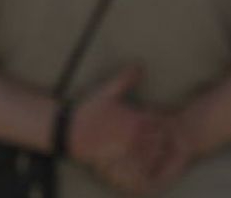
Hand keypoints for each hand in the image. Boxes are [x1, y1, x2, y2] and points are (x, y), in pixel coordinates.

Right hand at [71, 68, 186, 193]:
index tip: (153, 119)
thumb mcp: (108, 92)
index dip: (159, 120)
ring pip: (151, 154)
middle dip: (158, 135)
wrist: (70, 132)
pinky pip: (138, 165)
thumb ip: (126, 78)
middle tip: (153, 133)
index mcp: (136, 119)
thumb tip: (140, 65)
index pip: (160, 122)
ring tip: (146, 145)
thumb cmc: (90, 111)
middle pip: (159, 139)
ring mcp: (128, 151)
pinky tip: (134, 156)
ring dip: (151, 149)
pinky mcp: (119, 162)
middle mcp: (135, 137)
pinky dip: (140, 162)